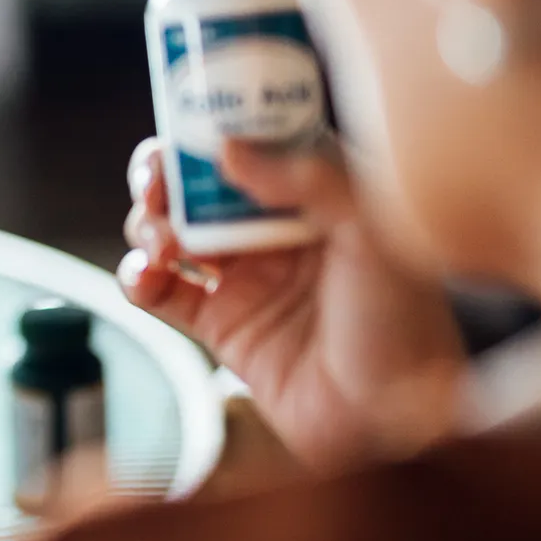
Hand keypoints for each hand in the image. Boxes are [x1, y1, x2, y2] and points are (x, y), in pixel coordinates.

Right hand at [121, 137, 464, 470]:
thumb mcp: (373, 232)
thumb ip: (307, 177)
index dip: (216, 120)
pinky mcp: (219, 325)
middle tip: (156, 183)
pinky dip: (138, 276)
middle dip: (165, 173)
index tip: (186, 116)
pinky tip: (146, 275)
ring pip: (171, 228)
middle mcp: (277, 229)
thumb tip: (226, 147)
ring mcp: (244, 276)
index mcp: (320, 194)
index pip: (257, 137)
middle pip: (199, 180)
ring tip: (162, 242)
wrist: (391, 424)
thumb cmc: (403, 324)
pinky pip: (160, 290)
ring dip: (149, 223)